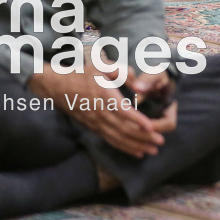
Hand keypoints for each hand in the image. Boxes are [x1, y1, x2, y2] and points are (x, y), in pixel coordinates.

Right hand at [29, 65, 167, 157]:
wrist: (59, 88)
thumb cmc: (84, 74)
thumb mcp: (102, 66)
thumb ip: (122, 72)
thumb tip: (138, 83)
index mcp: (104, 96)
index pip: (122, 111)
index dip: (137, 119)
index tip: (151, 126)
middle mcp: (100, 113)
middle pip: (123, 128)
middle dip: (142, 137)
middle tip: (159, 142)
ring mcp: (97, 123)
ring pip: (118, 138)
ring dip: (136, 145)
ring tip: (152, 150)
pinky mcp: (95, 129)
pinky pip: (111, 141)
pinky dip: (125, 148)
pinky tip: (137, 152)